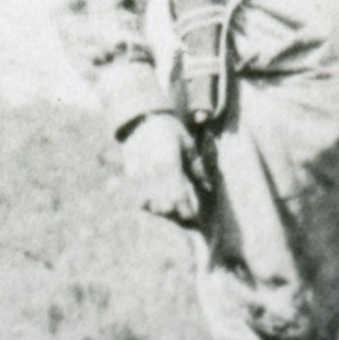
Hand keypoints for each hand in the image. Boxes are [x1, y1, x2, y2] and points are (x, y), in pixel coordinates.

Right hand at [122, 112, 210, 227]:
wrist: (144, 121)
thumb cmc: (172, 133)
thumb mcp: (188, 146)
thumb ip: (198, 168)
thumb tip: (208, 188)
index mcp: (169, 161)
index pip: (177, 193)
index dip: (184, 208)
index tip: (193, 218)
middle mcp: (152, 170)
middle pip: (163, 201)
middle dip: (175, 213)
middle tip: (185, 218)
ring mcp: (138, 173)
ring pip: (150, 202)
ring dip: (161, 210)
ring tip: (172, 211)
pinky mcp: (129, 175)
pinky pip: (138, 196)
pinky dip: (148, 203)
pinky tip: (157, 204)